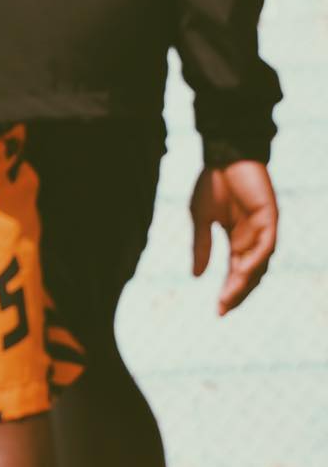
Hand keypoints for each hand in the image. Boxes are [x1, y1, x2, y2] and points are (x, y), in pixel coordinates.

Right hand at [191, 160, 277, 315]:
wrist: (224, 155)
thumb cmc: (212, 183)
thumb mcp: (200, 219)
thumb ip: (201, 246)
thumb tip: (195, 276)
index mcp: (237, 240)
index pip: (235, 273)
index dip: (228, 292)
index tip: (217, 311)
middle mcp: (253, 239)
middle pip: (250, 275)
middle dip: (237, 293)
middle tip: (224, 309)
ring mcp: (263, 229)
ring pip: (260, 265)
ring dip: (246, 282)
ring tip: (230, 296)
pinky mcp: (270, 217)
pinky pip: (267, 246)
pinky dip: (256, 260)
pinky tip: (242, 272)